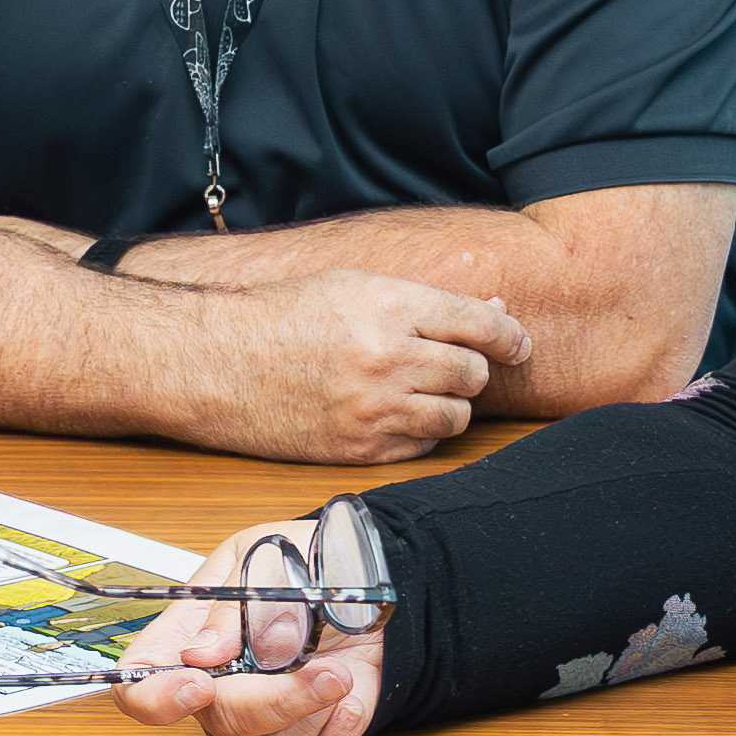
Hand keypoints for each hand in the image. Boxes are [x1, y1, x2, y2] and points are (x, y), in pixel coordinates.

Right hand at [111, 511, 386, 735]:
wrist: (356, 581)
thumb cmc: (300, 564)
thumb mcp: (268, 559)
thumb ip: (239, 604)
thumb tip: (205, 652)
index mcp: (188, 636)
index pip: (138, 682)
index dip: (155, 698)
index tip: (201, 686)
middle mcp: (213, 690)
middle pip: (216, 725)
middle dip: (275, 701)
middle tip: (326, 669)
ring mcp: (252, 727)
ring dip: (305, 727)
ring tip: (340, 677)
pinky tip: (350, 702)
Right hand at [188, 269, 527, 462]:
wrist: (217, 363)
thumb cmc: (281, 316)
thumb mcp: (352, 285)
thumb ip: (423, 301)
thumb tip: (491, 312)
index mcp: (387, 305)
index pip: (479, 323)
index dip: (508, 335)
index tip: (518, 344)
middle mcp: (387, 357)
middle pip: (472, 372)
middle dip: (472, 368)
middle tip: (454, 364)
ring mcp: (374, 408)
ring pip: (455, 416)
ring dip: (449, 404)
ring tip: (422, 390)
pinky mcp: (360, 449)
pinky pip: (422, 447)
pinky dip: (420, 433)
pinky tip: (395, 415)